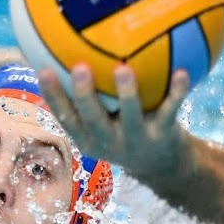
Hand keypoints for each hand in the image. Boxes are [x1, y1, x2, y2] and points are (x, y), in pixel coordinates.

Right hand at [39, 64, 192, 189]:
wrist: (162, 166)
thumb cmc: (123, 131)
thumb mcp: (100, 123)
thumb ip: (85, 98)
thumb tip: (60, 57)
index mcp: (89, 138)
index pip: (66, 116)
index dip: (53, 96)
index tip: (43, 69)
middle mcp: (109, 143)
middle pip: (93, 119)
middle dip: (84, 95)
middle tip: (79, 67)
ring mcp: (136, 141)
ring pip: (130, 118)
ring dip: (127, 95)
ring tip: (123, 69)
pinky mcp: (163, 136)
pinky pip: (170, 112)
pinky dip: (176, 92)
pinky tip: (181, 71)